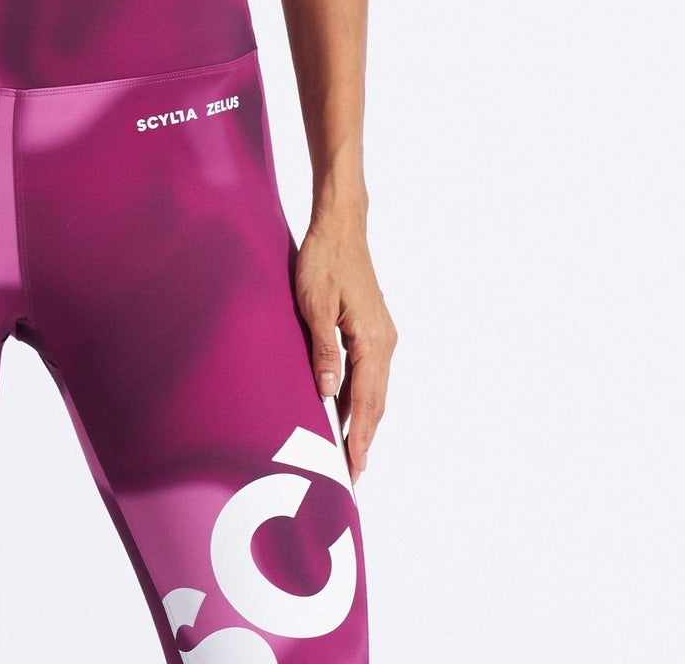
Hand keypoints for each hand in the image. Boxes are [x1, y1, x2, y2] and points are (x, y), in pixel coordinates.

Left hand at [294, 214, 396, 486]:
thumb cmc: (325, 259)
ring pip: (373, 389)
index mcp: (373, 340)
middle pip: (375, 402)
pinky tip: (343, 409)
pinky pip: (368, 373)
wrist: (341, 226)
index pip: (366, 401)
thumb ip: (323, 351)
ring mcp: (381, 335)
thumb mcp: (315, 305)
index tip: (354, 469)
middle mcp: (384, 342)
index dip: (359, 437)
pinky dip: (358, 396)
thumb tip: (326, 393)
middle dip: (364, 438)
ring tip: (348, 453)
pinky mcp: (372, 329)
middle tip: (352, 475)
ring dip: (361, 420)